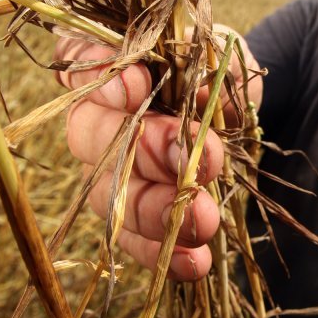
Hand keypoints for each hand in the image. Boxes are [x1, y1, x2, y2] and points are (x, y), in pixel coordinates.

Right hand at [55, 27, 259, 279]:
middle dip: (145, 150)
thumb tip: (202, 95)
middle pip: (94, 137)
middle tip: (192, 159)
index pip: (81, 63)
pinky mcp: (134, 214)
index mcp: (112, 66)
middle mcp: (99, 118)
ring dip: (157, 212)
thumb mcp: (221, 55)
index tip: (135, 82)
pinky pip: (134, 240)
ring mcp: (111, 171)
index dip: (97, 75)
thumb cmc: (217, 70)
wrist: (236, 107)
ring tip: (203, 221)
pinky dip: (164, 254)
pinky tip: (194, 262)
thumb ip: (209, 63)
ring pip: (111, 198)